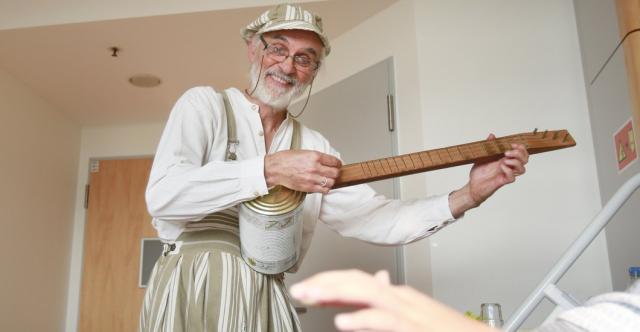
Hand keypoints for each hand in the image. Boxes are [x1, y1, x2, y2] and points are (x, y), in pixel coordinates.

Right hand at [264, 150, 341, 192]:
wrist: (275, 169)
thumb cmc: (286, 159)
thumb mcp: (304, 152)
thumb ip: (316, 157)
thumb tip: (326, 161)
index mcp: (314, 156)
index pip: (334, 161)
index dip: (338, 164)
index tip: (337, 165)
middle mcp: (315, 167)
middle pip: (335, 173)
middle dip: (336, 172)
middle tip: (334, 172)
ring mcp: (312, 178)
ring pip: (331, 182)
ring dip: (331, 181)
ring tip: (328, 179)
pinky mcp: (308, 187)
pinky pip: (324, 190)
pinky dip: (326, 188)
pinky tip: (322, 185)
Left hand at [290, 269, 495, 331]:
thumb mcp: (413, 314)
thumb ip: (389, 302)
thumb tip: (376, 281)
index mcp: (397, 296)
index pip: (357, 280)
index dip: (329, 282)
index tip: (307, 289)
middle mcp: (401, 298)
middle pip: (357, 280)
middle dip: (325, 283)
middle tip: (300, 291)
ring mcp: (409, 311)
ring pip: (367, 292)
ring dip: (335, 292)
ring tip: (311, 297)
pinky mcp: (415, 327)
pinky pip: (385, 319)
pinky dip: (363, 318)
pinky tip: (343, 321)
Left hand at [449, 134, 528, 216]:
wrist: (473, 185)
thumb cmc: (479, 172)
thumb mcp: (482, 156)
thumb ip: (488, 146)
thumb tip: (492, 135)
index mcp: (506, 159)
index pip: (522, 153)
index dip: (521, 148)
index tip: (512, 144)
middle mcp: (509, 167)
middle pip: (525, 160)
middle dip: (519, 153)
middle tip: (507, 152)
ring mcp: (506, 174)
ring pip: (522, 169)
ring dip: (515, 162)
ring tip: (504, 160)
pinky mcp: (503, 181)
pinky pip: (512, 178)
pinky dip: (508, 170)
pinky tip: (500, 167)